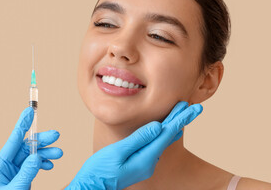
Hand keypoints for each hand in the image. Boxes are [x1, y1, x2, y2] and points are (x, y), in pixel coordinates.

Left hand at [0, 107, 62, 189]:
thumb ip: (25, 174)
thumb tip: (36, 157)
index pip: (13, 141)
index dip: (22, 125)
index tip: (29, 111)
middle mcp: (7, 166)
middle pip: (26, 147)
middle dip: (41, 141)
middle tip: (56, 136)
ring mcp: (14, 172)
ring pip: (32, 156)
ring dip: (46, 153)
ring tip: (59, 153)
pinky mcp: (22, 178)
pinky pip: (34, 166)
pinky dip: (43, 163)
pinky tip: (50, 165)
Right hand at [66, 102, 202, 189]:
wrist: (93, 186)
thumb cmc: (101, 169)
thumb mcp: (119, 152)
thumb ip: (139, 139)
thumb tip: (158, 126)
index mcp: (145, 158)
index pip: (166, 134)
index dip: (178, 118)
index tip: (189, 106)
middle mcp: (149, 162)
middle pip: (168, 137)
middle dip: (181, 120)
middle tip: (196, 107)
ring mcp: (145, 164)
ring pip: (163, 141)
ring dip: (173, 126)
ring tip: (184, 115)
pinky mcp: (140, 164)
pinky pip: (156, 145)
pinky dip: (164, 134)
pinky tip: (167, 131)